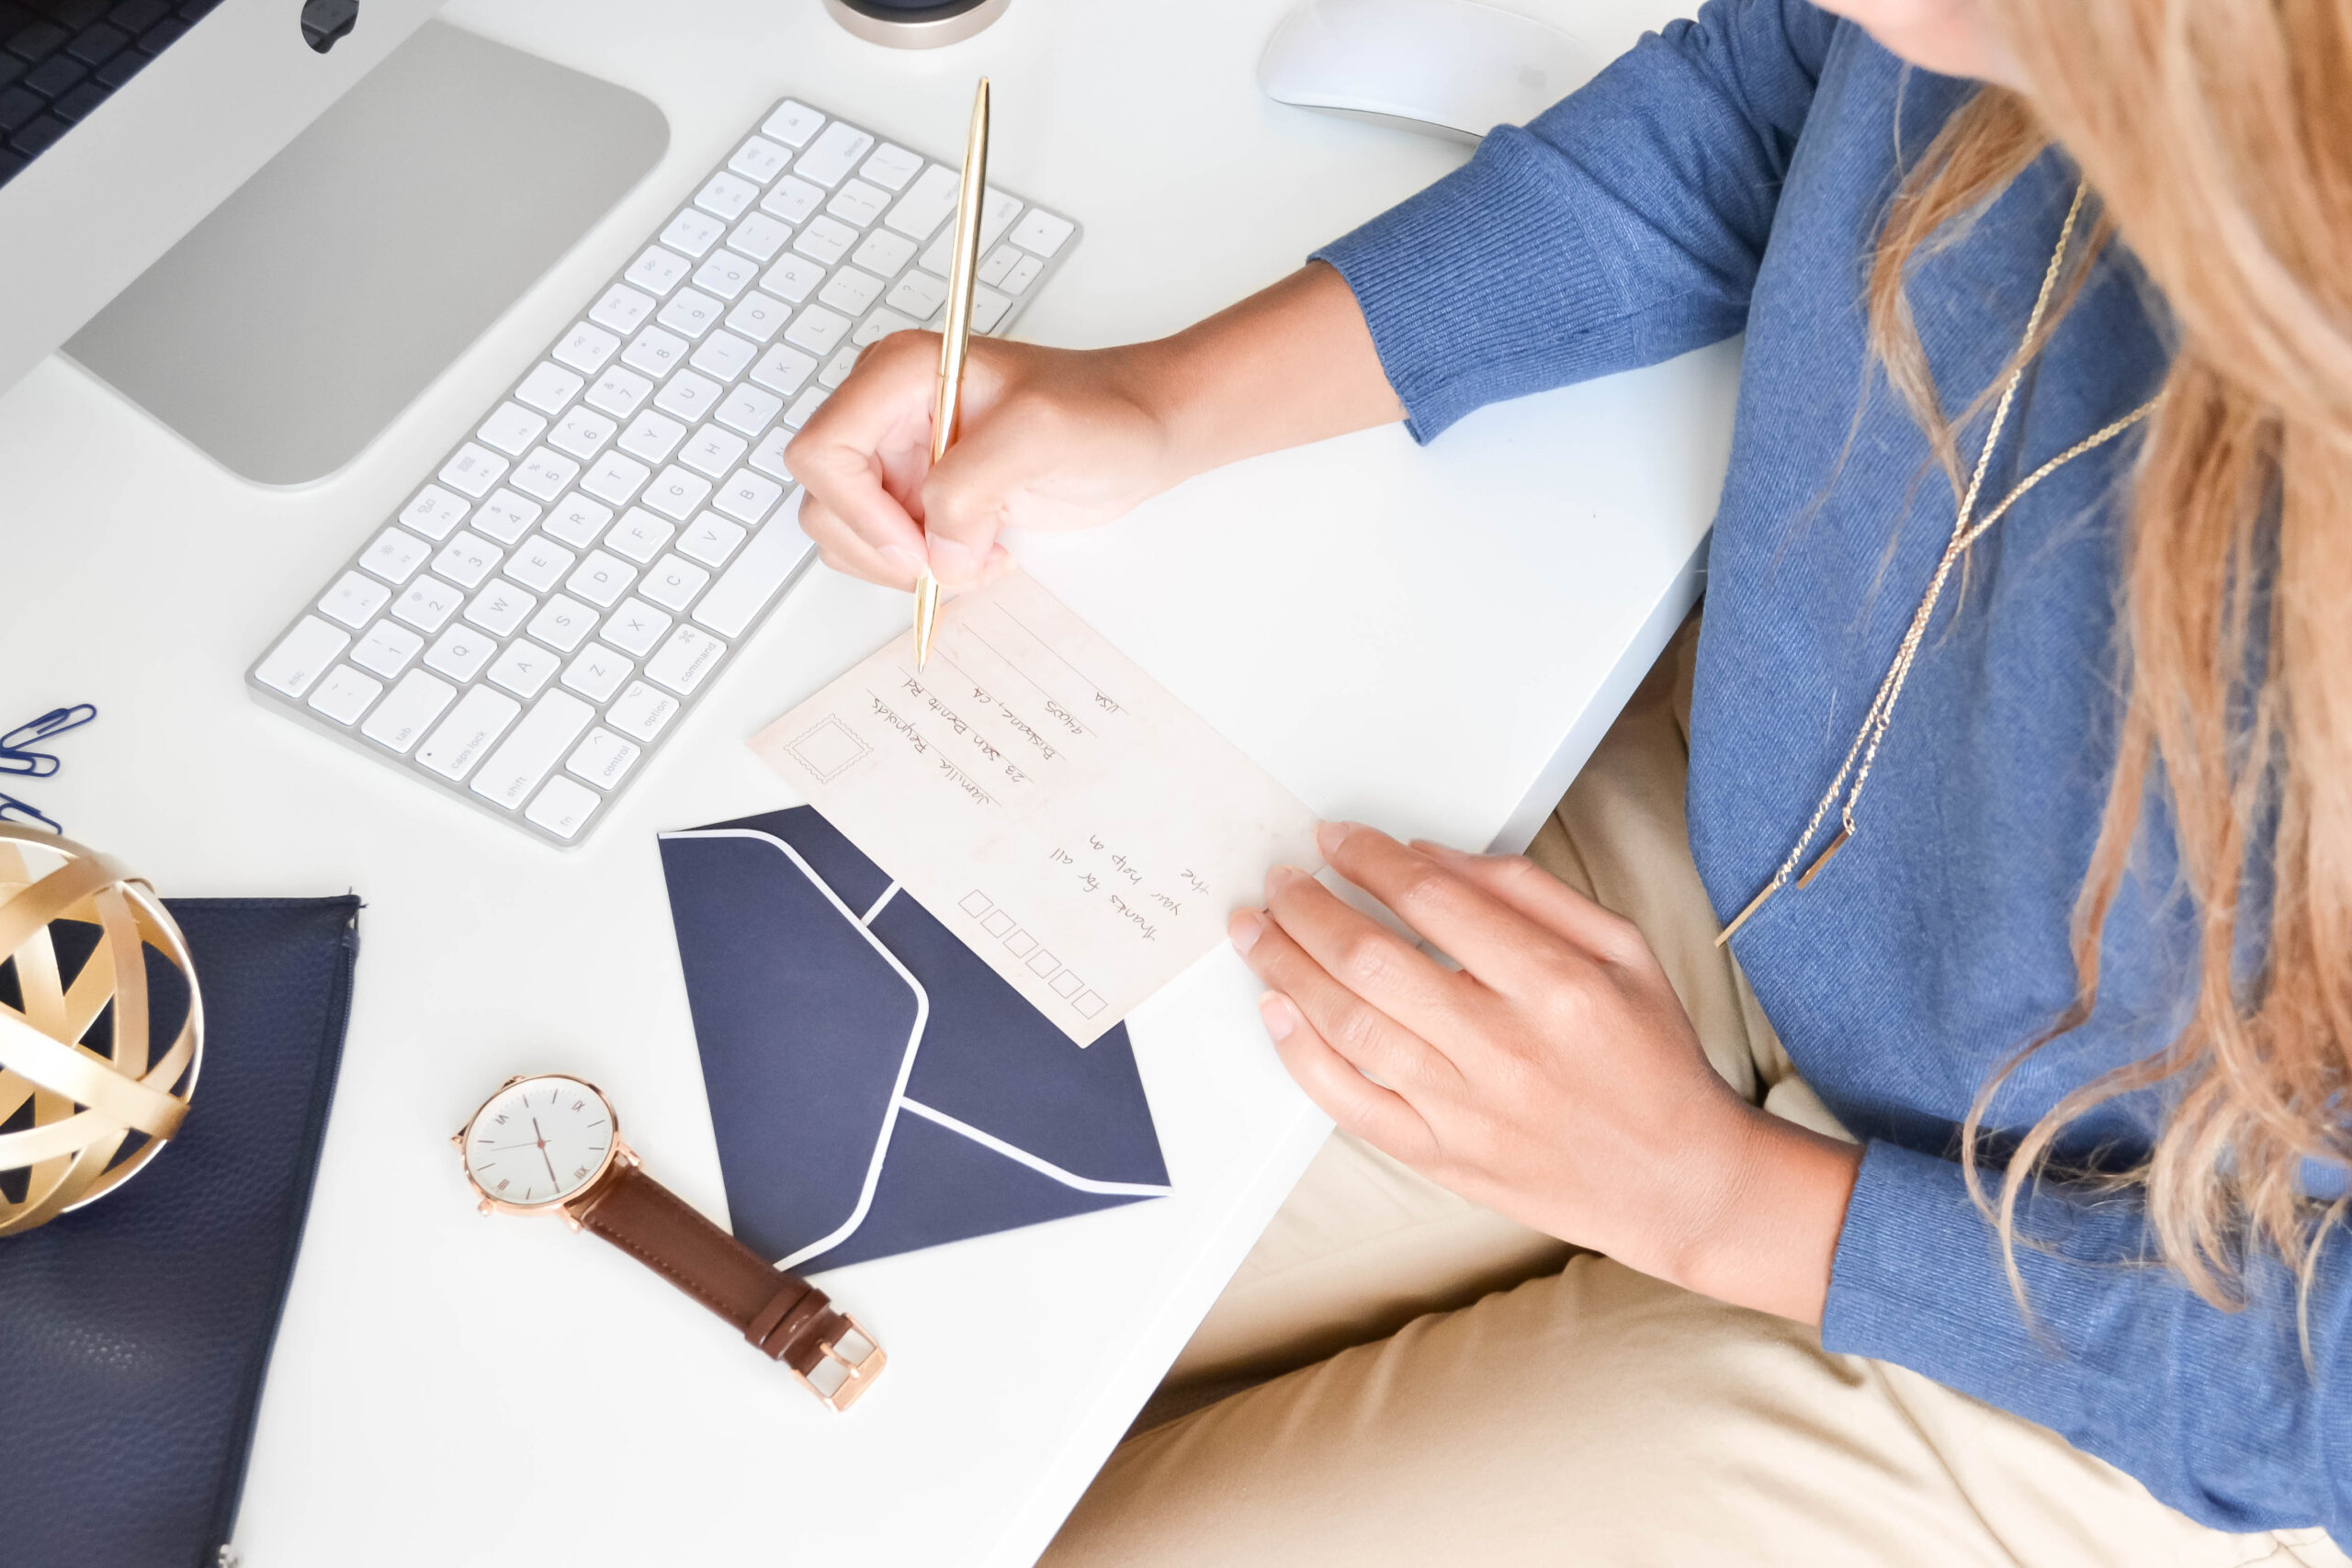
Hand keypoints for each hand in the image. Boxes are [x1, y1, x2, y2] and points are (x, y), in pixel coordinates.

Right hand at [786, 333, 1186, 591]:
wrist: (1138, 431)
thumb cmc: (1102, 411)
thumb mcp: (1041, 434)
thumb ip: (972, 485)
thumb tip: (937, 549)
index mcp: (898, 374)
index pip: (823, 453)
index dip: (859, 512)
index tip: (919, 545)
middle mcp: (886, 413)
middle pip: (825, 503)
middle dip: (882, 549)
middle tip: (950, 558)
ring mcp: (900, 458)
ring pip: (846, 535)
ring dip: (904, 566)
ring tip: (974, 555)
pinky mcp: (920, 497)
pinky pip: (885, 551)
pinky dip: (924, 571)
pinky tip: (979, 555)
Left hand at [1229, 822, 1862, 1323]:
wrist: (1676, 1181)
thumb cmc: (1651, 1060)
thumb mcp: (1623, 950)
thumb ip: (1530, 893)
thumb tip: (1432, 858)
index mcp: (1555, 985)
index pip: (1433, 901)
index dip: (1369, 860)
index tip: (1337, 839)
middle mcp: (1504, 1047)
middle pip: (1373, 960)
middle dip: (1309, 907)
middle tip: (1281, 879)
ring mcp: (1465, 1108)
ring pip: (1349, 1025)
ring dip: (1288, 968)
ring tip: (1257, 929)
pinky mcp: (1441, 1157)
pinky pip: (1349, 1103)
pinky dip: (1303, 1055)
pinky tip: (1276, 1012)